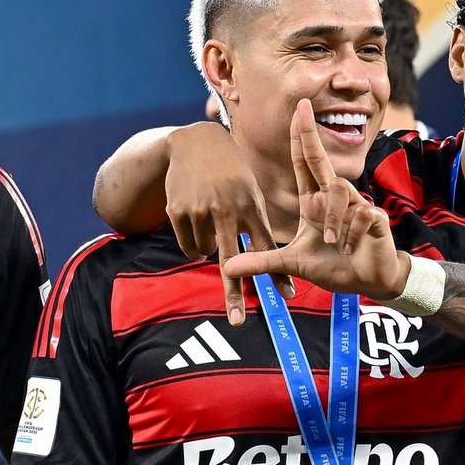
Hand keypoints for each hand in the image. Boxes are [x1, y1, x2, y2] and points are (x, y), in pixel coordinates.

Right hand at [162, 122, 287, 322]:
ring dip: (210, 249)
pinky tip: (197, 222)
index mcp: (250, 205)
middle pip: (232, 262)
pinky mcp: (177, 210)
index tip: (288, 296)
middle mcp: (225, 209)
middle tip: (238, 322)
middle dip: (235, 294)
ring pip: (205, 253)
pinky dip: (194, 243)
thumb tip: (266, 263)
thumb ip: (257, 227)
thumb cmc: (232, 174)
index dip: (276, 274)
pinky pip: (187, 245)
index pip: (266, 248)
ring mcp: (199, 210)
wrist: (194, 142)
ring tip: (212, 223)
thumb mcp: (251, 193)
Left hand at [221, 100, 409, 299]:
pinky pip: (360, 215)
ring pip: (340, 190)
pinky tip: (349, 249)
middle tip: (301, 105)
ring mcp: (356, 205)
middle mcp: (334, 198)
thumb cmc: (335, 266)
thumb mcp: (293, 263)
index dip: (301, 137)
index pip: (305, 163)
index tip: (297, 109)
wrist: (368, 282)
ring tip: (331, 243)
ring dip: (332, 218)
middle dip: (310, 133)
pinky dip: (351, 235)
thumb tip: (229, 267)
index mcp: (315, 202)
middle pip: (320, 158)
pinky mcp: (373, 217)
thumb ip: (262, 262)